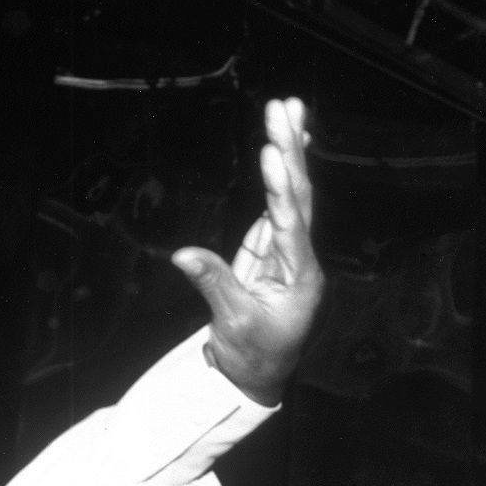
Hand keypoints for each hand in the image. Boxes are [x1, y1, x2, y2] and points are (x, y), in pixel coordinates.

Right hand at [171, 97, 323, 406]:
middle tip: (286, 106)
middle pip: (299, 198)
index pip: (291, 226)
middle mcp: (302, 261)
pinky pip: (280, 206)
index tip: (272, 152)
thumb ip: (214, 285)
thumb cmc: (250, 358)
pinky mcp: (273, 252)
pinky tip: (283, 147)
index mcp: (300, 279)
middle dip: (291, 151)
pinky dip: (281, 176)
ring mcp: (289, 254)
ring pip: (292, 197)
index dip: (281, 190)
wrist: (256, 378)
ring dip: (289, 153)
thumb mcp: (232, 325)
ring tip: (288, 109)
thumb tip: (184, 255)